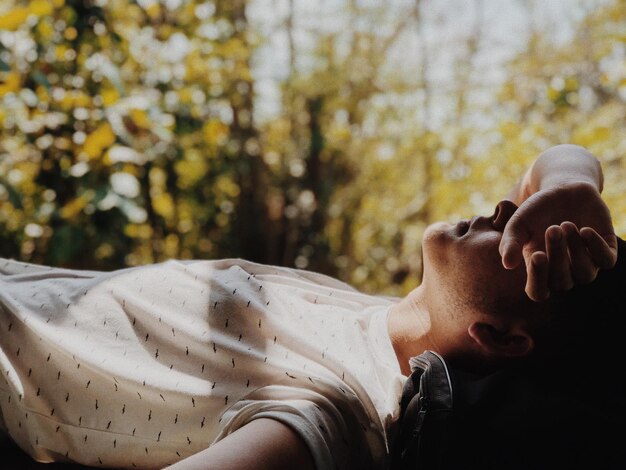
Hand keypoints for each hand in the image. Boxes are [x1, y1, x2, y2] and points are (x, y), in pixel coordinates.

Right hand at [499, 182, 617, 300]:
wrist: (563, 190)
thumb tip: (507, 264)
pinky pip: (606, 261)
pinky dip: (595, 247)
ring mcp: (586, 263)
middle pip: (562, 282)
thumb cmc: (536, 211)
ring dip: (576, 251)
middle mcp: (564, 272)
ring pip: (585, 274)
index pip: (538, 292)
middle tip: (552, 228)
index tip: (537, 255)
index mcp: (540, 271)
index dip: (538, 279)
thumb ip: (509, 242)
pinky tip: (585, 230)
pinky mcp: (606, 251)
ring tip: (566, 224)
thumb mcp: (518, 224)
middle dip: (557, 255)